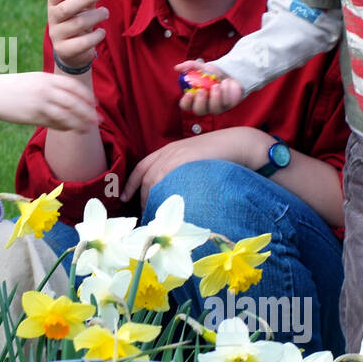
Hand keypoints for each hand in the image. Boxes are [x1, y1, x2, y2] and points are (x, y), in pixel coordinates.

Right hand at [0, 72, 97, 131]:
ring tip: (88, 129)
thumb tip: (65, 96)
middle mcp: (44, 89)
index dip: (86, 95)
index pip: (73, 85)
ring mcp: (39, 103)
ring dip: (79, 123)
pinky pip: (53, 123)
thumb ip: (48, 85)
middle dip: (88, 112)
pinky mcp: (32, 117)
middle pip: (73, 101)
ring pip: (66, 115)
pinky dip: (64, 127)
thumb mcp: (31, 79)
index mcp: (45, 78)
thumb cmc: (9, 87)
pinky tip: (70, 130)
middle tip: (99, 120)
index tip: (95, 103)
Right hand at [47, 0, 108, 69]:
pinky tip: (102, 32)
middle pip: (66, 8)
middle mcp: (52, 19)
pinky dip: (96, 36)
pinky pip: (82, 42)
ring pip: (77, 24)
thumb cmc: (77, 20)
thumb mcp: (81, 6)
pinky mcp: (65, 50)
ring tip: (106, 12)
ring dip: (95, 16)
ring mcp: (57, 35)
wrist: (71, 51)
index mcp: (54, 4)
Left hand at [122, 128, 267, 204]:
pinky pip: (169, 182)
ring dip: (152, 200)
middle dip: (143, 198)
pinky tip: (166, 209)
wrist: (237, 144)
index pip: (141, 167)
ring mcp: (177, 156)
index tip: (124, 198)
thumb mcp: (191, 158)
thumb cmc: (218, 154)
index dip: (131, 183)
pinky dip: (164, 196)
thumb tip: (169, 190)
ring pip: (155, 181)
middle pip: (146, 178)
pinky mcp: (186, 162)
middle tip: (145, 216)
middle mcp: (168, 152)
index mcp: (167, 150)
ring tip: (154, 217)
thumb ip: (178, 169)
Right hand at [175, 60, 244, 114]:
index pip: (186, 106)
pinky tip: (225, 82)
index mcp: (194, 99)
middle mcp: (204, 105)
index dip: (186, 102)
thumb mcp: (201, 67)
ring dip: (215, 97)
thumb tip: (176, 68)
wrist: (229, 73)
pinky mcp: (227, 105)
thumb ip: (189, 66)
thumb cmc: (211, 73)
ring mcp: (216, 107)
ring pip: (214, 109)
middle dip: (200, 102)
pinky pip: (225, 102)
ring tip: (216, 85)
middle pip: (199, 111)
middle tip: (202, 90)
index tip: (189, 93)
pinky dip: (225, 90)